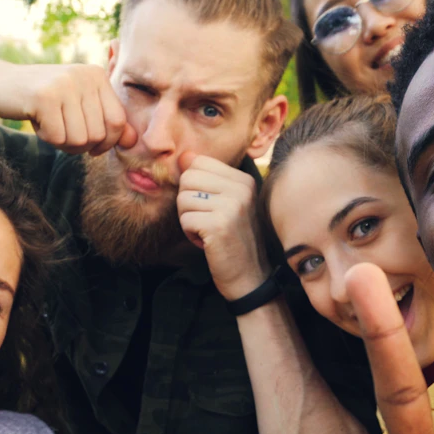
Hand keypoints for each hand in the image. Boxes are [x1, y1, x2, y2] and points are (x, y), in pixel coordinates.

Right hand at [0, 62, 136, 155]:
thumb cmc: (42, 100)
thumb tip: (132, 141)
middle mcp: (84, 75)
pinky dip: (46, 138)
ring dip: (62, 142)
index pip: (118, 122)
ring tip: (49, 123)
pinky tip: (36, 120)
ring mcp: (64, 84)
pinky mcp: (44, 96)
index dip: (106, 142)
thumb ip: (106, 120)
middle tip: (61, 131)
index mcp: (97, 75)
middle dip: (80, 144)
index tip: (90, 144)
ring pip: (79, 140)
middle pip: (99, 135)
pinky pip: (57, 138)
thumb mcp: (78, 106)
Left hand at [176, 152, 269, 300]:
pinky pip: (185, 219)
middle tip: (205, 220)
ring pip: (183, 199)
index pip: (199, 162)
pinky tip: (207, 242)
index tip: (208, 206)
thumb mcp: (226, 204)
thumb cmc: (235, 241)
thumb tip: (184, 156)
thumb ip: (207, 179)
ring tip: (207, 232)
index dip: (194, 185)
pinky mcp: (219, 225)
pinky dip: (190, 234)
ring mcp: (232, 206)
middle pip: (188, 177)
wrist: (250, 277)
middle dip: (187, 202)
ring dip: (188, 220)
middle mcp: (241, 189)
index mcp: (244, 180)